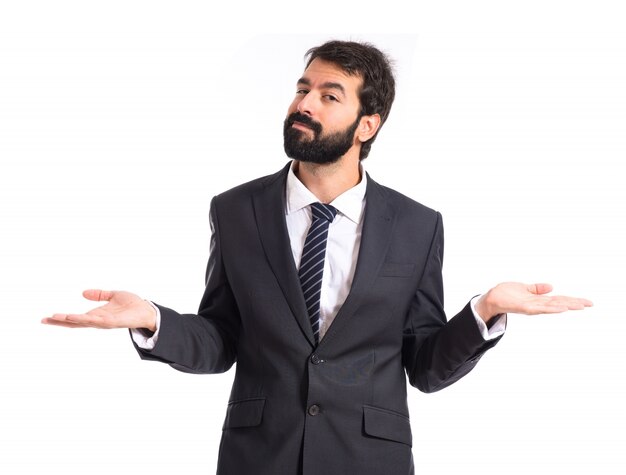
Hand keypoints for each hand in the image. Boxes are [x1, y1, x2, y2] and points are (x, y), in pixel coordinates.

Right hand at [42, 289, 156, 330]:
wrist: (147, 310)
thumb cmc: (132, 304)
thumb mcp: (113, 295)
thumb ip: (99, 294)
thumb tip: (83, 293)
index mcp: (97, 314)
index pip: (76, 318)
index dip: (62, 318)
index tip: (48, 317)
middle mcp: (98, 320)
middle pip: (74, 323)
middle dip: (59, 322)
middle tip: (43, 320)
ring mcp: (103, 322)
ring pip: (81, 322)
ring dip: (67, 320)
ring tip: (53, 318)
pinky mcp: (110, 322)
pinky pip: (93, 321)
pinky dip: (82, 319)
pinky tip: (73, 317)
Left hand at [475, 282, 592, 322]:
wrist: (491, 298)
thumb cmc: (506, 294)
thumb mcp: (524, 288)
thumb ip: (537, 289)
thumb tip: (551, 287)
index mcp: (538, 300)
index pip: (559, 299)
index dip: (572, 300)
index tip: (586, 302)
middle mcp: (537, 305)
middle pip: (559, 303)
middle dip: (574, 304)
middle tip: (590, 304)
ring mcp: (531, 307)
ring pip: (552, 306)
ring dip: (566, 305)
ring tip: (579, 305)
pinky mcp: (524, 307)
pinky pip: (540, 308)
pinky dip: (551, 308)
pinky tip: (561, 307)